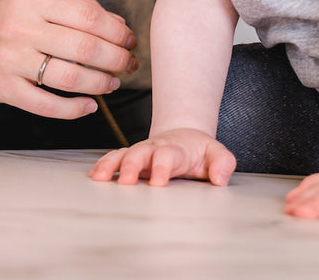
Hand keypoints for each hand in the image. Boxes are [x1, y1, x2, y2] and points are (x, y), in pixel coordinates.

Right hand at [0, 0, 138, 118]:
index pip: (88, 14)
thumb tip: (117, 24)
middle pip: (85, 46)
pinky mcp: (2, 89)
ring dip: (100, 84)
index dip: (117, 30)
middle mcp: (20, 27)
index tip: (129, 39)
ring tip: (112, 83)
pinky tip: (88, 106)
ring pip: (70, 78)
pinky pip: (47, 104)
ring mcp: (9, 60)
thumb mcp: (28, 0)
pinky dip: (74, 109)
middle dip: (117, 59)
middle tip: (129, 65)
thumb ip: (69, 7)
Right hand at [90, 128, 235, 185]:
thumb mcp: (217, 154)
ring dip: (112, 165)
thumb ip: (223, 163)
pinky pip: (114, 159)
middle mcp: (154, 149)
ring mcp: (140, 153)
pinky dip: (104, 166)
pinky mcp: (130, 159)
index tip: (158, 182)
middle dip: (132, 166)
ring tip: (100, 177)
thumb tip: (221, 179)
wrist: (184, 137)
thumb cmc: (199, 151)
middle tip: (127, 181)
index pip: (168, 155)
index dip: (162, 166)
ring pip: (123, 154)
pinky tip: (95, 176)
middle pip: (140, 153)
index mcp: (176, 149)